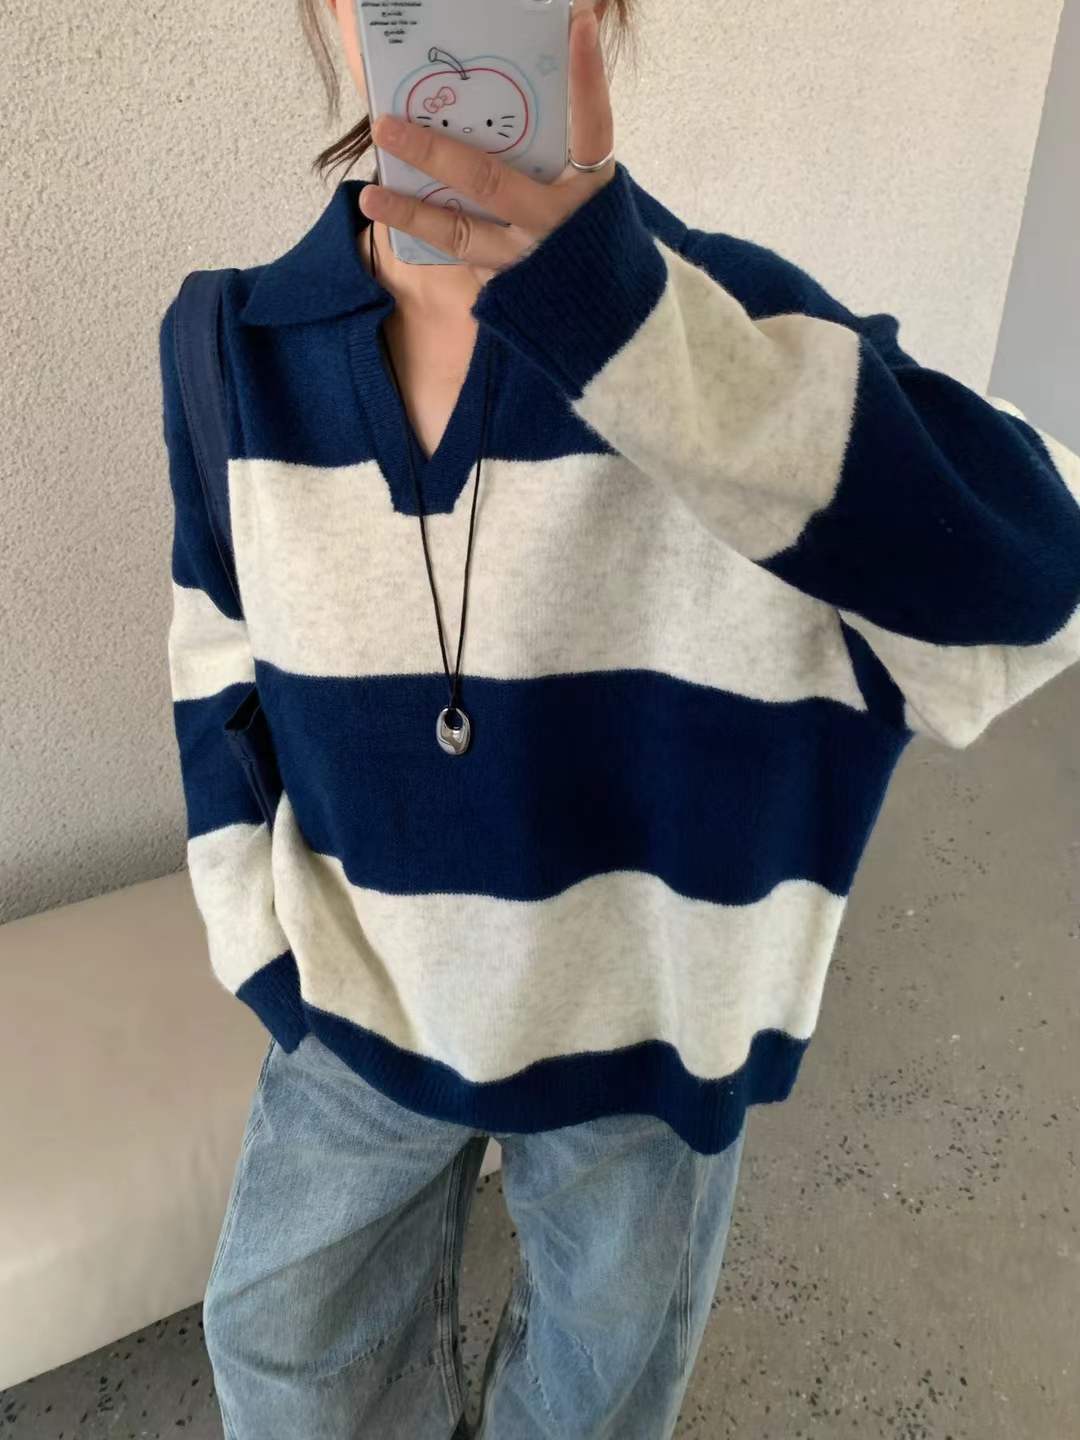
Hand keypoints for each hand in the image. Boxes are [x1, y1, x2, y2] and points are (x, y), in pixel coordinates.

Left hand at [357, 3, 614, 281]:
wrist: (604, 317)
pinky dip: (424, 237)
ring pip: (460, 233)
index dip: (586, 77)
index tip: (578, 24)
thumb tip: (526, 80)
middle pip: (490, 181)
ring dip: (410, 212)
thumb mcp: (589, 190)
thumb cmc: (590, 236)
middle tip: (386, 126)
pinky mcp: (507, 286)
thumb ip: (562, 142)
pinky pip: (460, 256)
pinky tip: (390, 217)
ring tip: (371, 194)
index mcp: (591, 188)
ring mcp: (527, 258)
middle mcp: (557, 222)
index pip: (592, 124)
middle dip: (433, 152)